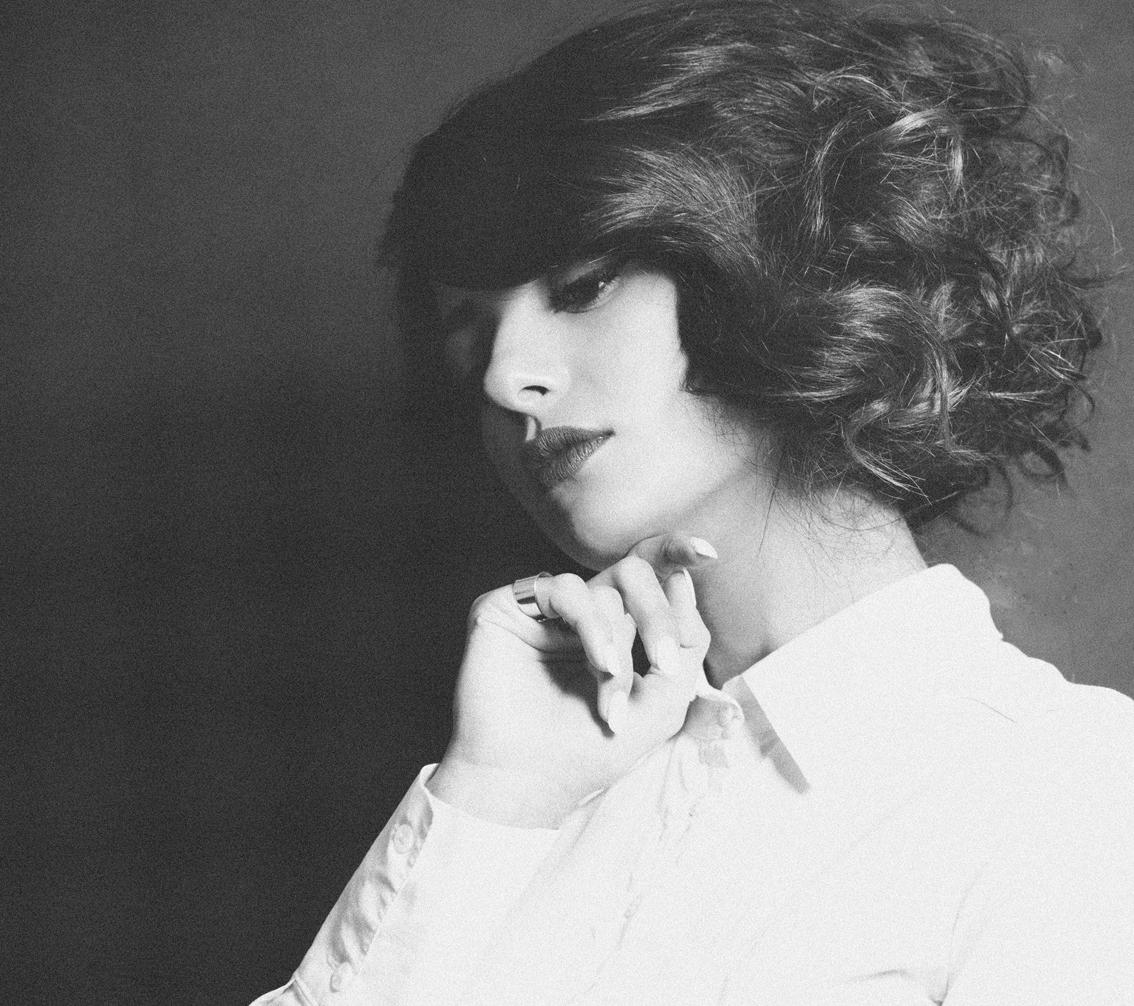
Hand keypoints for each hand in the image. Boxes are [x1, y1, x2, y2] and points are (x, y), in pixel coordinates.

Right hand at [427, 534, 716, 826]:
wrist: (529, 781)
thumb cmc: (590, 750)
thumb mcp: (662, 704)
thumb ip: (683, 645)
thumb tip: (683, 579)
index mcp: (617, 627)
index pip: (649, 576)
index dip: (676, 553)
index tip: (708, 553)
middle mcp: (583, 610)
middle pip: (635, 572)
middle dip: (658, 615)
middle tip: (663, 663)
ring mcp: (547, 608)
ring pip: (605, 585)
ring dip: (620, 640)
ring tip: (614, 684)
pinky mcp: (511, 606)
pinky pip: (568, 590)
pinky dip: (594, 627)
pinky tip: (601, 663)